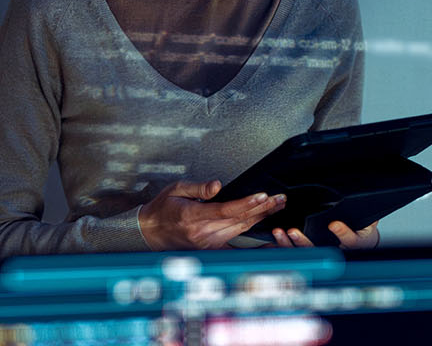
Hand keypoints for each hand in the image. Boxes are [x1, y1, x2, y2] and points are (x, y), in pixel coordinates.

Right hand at [139, 180, 286, 249]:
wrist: (151, 232)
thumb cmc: (162, 210)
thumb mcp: (175, 190)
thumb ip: (198, 187)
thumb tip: (216, 185)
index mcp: (193, 216)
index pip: (226, 210)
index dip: (246, 203)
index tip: (263, 195)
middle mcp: (203, 232)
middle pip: (239, 219)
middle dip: (262, 208)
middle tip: (280, 198)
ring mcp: (209, 242)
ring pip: (241, 228)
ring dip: (261, 217)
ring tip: (278, 205)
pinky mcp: (212, 247)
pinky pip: (237, 242)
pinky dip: (254, 237)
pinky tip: (268, 233)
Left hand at [270, 221, 378, 248]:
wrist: (360, 246)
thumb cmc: (362, 233)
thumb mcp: (369, 225)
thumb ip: (369, 217)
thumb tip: (372, 203)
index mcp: (352, 244)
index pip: (348, 240)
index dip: (342, 233)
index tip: (334, 225)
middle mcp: (334, 251)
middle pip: (317, 250)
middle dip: (303, 242)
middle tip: (294, 232)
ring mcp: (320, 252)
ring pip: (302, 252)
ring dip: (288, 244)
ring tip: (280, 232)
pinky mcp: (309, 251)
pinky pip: (294, 252)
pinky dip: (282, 246)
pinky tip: (275, 238)